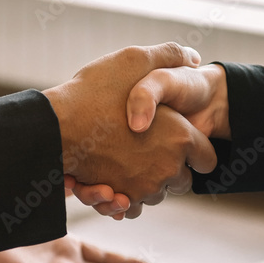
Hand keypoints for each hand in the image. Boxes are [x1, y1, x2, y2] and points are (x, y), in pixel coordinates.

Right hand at [67, 62, 230, 218]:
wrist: (55, 125)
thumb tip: (194, 57)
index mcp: (181, 137)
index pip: (208, 159)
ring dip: (147, 183)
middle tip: (152, 151)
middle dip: (172, 170)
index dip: (199, 152)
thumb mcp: (134, 60)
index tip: (187, 146)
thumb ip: (169, 55)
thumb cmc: (93, 92)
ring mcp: (145, 187)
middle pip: (184, 181)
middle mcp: (168, 168)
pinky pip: (134, 207)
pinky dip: (126, 199)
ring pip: (157, 194)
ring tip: (128, 161)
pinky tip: (115, 181)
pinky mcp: (121, 199)